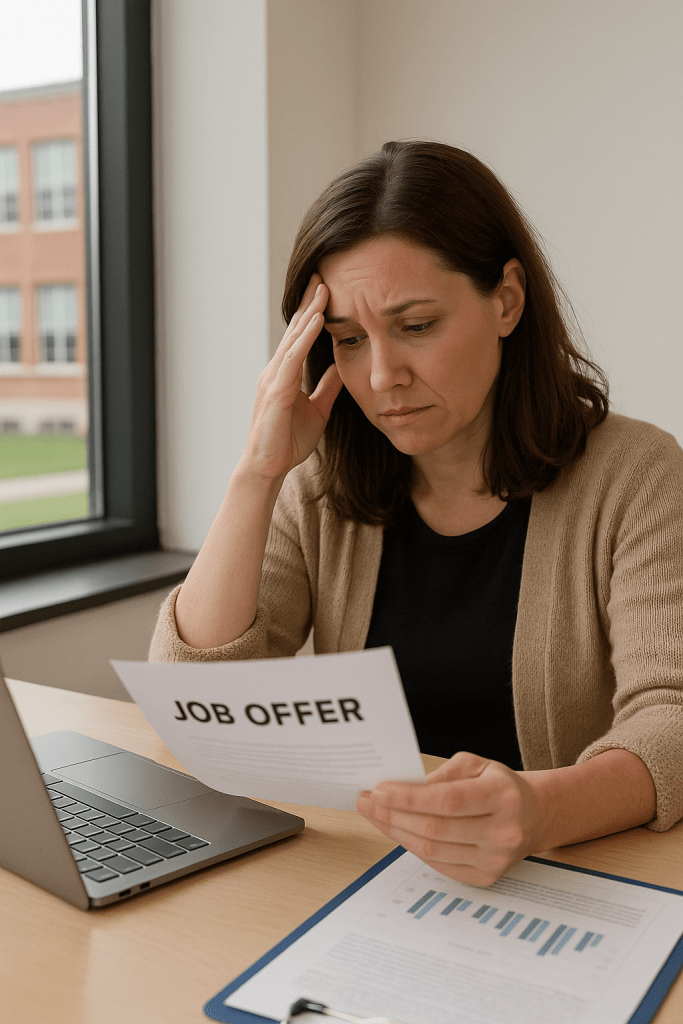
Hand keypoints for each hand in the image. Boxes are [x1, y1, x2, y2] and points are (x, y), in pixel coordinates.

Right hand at [241, 274, 342, 480]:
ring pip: (293, 338)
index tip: (326, 287)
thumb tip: (341, 368)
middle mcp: (275, 370)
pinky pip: (292, 358)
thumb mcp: (318, 410)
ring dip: (309, 311)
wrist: (268, 468)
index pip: (300, 336)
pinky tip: (316, 320)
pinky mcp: (275, 390)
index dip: (312, 311)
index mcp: (285, 374)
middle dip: (308, 300)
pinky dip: (305, 337)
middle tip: (321, 272)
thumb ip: (327, 388)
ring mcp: (273, 378)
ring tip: (323, 287)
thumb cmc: (288, 442)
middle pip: (295, 328)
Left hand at [356, 751, 543, 886]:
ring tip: (374, 815)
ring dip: (396, 832)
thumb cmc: (499, 786)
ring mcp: (495, 860)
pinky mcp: (485, 878)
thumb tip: (404, 787)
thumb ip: (443, 774)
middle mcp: (503, 832)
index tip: (379, 790)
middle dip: (392, 814)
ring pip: (432, 850)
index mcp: (502, 797)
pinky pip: (438, 864)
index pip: (447, 801)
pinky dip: (412, 847)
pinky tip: (396, 830)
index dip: (409, 798)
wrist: (533, 816)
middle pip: (435, 829)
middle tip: (365, 801)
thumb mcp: (477, 765)